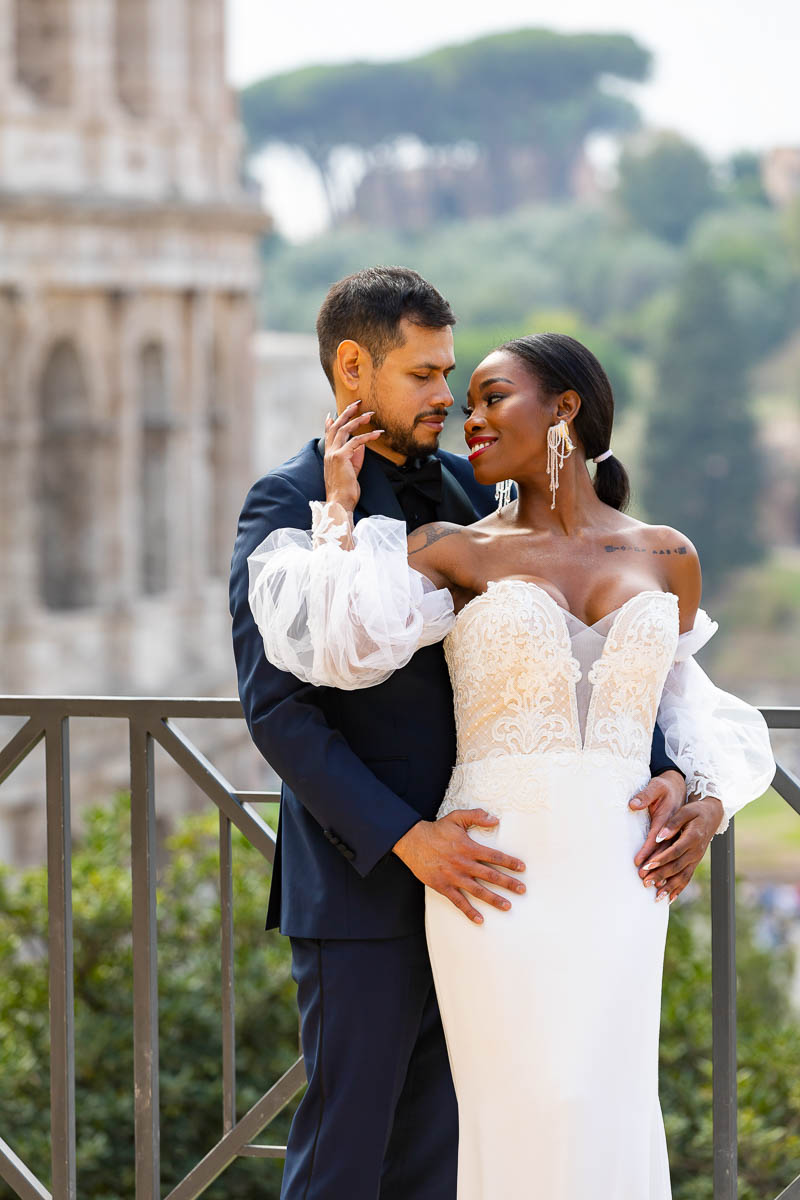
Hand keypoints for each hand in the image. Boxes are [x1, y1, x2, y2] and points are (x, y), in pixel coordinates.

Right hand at [323, 402, 383, 510]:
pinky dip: (368, 436)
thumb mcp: (352, 469)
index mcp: (329, 455)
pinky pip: (356, 442)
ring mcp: (334, 453)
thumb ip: (355, 455)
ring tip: (369, 414)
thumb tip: (362, 444)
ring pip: (345, 430)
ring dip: (358, 420)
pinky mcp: (341, 457)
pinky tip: (378, 433)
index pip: (328, 434)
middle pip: (337, 427)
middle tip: (357, 403)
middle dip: (347, 413)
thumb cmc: (346, 490)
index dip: (331, 423)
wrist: (340, 502)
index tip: (333, 413)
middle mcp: (329, 452)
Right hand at [393, 810, 525, 923]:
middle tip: (522, 890)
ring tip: (507, 906)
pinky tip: (480, 919)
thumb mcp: (456, 818)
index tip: (522, 868)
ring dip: (494, 899)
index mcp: (468, 847)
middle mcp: (463, 864)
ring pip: (478, 890)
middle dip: (508, 883)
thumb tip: (495, 819)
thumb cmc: (436, 830)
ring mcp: (453, 877)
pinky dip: (469, 911)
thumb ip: (476, 816)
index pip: (494, 856)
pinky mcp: (443, 886)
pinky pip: (458, 901)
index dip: (509, 862)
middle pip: (490, 875)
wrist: (412, 842)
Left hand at [637, 795, 723, 901]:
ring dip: (668, 887)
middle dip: (660, 876)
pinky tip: (668, 899)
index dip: (661, 859)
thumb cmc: (696, 811)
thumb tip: (660, 836)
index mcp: (693, 837)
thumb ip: (672, 823)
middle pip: (677, 866)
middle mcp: (696, 851)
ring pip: (682, 876)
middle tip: (644, 882)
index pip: (675, 851)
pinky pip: (687, 878)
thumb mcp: (685, 811)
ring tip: (655, 897)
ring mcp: (696, 859)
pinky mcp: (694, 862)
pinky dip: (678, 889)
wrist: (712, 815)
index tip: (647, 865)